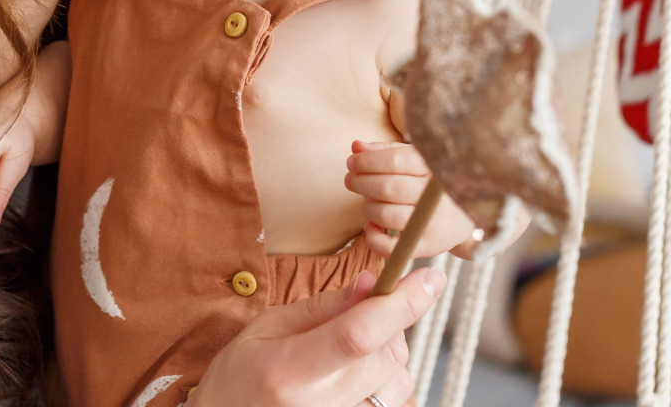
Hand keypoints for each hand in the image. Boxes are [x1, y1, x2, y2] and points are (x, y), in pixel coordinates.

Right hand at [194, 265, 444, 406]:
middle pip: (387, 356)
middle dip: (390, 322)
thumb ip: (323, 307)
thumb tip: (372, 283)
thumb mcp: (266, 328)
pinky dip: (385, 384)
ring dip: (388, 356)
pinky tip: (356, 378)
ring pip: (398, 382)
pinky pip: (389, 405)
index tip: (431, 277)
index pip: (358, 334)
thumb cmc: (239, 378)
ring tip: (351, 352)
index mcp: (287, 371)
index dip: (401, 303)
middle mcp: (317, 406)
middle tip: (364, 311)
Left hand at [346, 140, 478, 259]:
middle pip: (389, 187)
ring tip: (368, 201)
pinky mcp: (428, 246)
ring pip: (386, 215)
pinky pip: (391, 248)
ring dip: (368, 207)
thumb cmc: (433, 183)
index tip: (352, 162)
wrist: (469, 215)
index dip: (367, 161)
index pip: (395, 160)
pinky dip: (374, 238)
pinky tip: (372, 227)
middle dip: (361, 182)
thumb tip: (356, 147)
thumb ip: (386, 152)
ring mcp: (433, 223)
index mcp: (434, 168)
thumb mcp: (416, 160)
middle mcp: (436, 196)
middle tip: (351, 180)